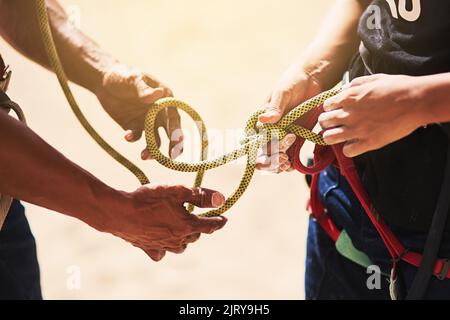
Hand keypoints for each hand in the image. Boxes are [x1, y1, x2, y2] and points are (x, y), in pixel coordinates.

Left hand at [95, 64, 183, 159]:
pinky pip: (137, 137)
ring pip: (154, 139)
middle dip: (172, 145)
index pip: (174, 117)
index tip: (177, 141)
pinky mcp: (134, 127)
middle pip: (170, 132)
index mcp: (165, 99)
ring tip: (144, 156)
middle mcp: (160, 112)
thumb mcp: (132, 80)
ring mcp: (147, 121)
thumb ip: (144, 90)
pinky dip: (133, 138)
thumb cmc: (122, 75)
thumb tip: (159, 94)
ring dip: (152, 150)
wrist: (103, 81)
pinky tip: (127, 136)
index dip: (177, 129)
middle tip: (171, 158)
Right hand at [102, 185, 226, 261]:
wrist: (119, 212)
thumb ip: (200, 195)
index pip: (210, 225)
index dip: (219, 221)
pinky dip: (164, 249)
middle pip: (195, 235)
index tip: (224, 219)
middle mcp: (177, 239)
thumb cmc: (149, 199)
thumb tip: (221, 198)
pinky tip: (163, 243)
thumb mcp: (177, 191)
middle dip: (200, 227)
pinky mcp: (148, 248)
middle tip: (201, 219)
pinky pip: (161, 253)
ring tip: (184, 230)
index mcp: (187, 225)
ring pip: (180, 246)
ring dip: (185, 239)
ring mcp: (162, 246)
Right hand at [256, 63, 321, 172]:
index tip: (276, 152)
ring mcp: (282, 137)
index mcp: (260, 122)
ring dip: (279, 166)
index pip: (254, 143)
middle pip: (264, 155)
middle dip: (271, 162)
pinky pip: (290, 157)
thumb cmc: (292, 82)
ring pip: (275, 159)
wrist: (311, 80)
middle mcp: (269, 132)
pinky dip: (290, 164)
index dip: (261, 153)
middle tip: (283, 160)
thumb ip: (275, 107)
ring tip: (287, 163)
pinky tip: (293, 163)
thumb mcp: (282, 92)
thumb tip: (264, 120)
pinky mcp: (295, 139)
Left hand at [320, 74, 425, 156]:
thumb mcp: (374, 78)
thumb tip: (345, 88)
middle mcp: (348, 114)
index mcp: (349, 97)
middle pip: (323, 121)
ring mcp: (357, 129)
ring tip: (338, 136)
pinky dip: (349, 149)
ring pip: (329, 138)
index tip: (336, 110)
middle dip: (326, 122)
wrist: (416, 101)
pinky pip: (348, 151)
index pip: (325, 105)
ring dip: (331, 137)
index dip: (330, 108)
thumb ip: (356, 84)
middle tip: (334, 124)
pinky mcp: (368, 142)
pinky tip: (355, 144)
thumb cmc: (398, 87)